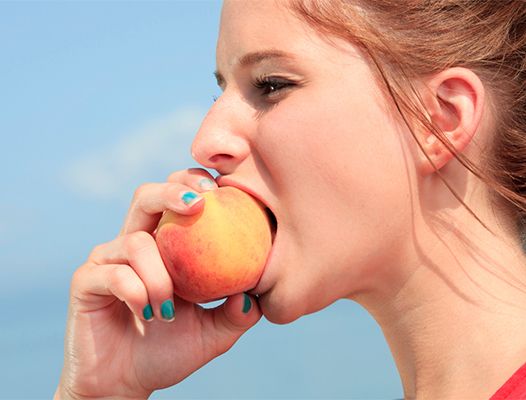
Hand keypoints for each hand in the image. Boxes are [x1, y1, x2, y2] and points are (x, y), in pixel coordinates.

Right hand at [55, 169, 261, 398]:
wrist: (124, 385)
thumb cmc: (169, 352)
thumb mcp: (213, 334)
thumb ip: (236, 313)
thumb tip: (256, 294)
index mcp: (165, 245)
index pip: (177, 198)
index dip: (194, 182)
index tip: (222, 188)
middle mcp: (135, 243)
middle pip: (147, 195)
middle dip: (173, 190)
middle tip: (200, 203)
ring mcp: (108, 260)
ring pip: (136, 241)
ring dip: (160, 275)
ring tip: (169, 308)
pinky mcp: (86, 281)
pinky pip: (114, 274)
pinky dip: (137, 291)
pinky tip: (148, 313)